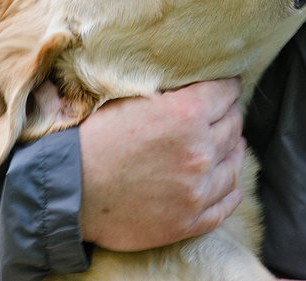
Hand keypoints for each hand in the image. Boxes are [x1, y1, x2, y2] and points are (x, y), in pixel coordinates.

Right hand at [78, 78, 245, 251]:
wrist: (70, 189)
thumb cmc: (96, 139)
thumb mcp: (134, 99)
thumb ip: (172, 93)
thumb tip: (197, 84)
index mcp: (187, 114)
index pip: (226, 93)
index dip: (229, 87)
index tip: (230, 86)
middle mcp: (199, 151)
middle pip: (233, 126)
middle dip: (231, 115)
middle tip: (225, 113)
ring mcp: (196, 190)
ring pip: (233, 164)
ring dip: (234, 151)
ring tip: (232, 145)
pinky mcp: (188, 220)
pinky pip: (224, 205)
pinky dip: (232, 192)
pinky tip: (233, 185)